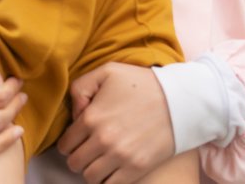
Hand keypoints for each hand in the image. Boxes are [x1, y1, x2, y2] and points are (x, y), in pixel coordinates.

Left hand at [56, 62, 176, 183]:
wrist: (180, 101)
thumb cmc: (142, 83)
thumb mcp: (107, 72)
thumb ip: (81, 88)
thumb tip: (75, 113)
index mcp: (91, 117)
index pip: (65, 144)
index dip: (68, 142)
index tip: (77, 139)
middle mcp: (103, 140)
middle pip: (75, 163)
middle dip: (77, 157)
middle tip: (87, 150)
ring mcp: (121, 157)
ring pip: (90, 177)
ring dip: (91, 170)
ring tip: (99, 160)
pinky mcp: (137, 168)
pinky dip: (108, 180)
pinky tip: (113, 169)